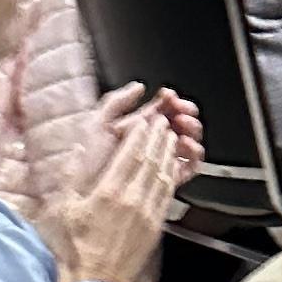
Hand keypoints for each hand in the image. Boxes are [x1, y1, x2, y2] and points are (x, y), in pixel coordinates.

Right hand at [52, 103, 184, 281]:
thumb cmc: (73, 249)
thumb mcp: (63, 209)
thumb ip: (73, 179)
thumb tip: (79, 153)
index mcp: (108, 193)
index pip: (131, 154)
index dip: (141, 134)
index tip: (144, 121)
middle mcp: (132, 200)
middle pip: (151, 160)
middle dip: (158, 137)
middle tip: (163, 122)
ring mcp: (146, 214)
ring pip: (163, 175)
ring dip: (168, 154)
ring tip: (171, 138)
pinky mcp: (155, 227)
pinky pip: (167, 195)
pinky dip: (171, 177)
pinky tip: (171, 169)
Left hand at [84, 81, 203, 182]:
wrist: (88, 196)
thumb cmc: (87, 163)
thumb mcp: (96, 124)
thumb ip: (116, 101)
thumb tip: (140, 86)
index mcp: (139, 127)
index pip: (164, 109)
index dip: (171, 101)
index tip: (170, 97)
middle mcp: (152, 143)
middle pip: (180, 123)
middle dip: (186, 112)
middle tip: (181, 112)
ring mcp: (161, 161)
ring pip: (189, 141)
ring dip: (192, 130)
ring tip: (184, 128)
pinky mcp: (169, 180)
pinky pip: (191, 166)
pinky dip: (195, 154)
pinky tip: (186, 146)